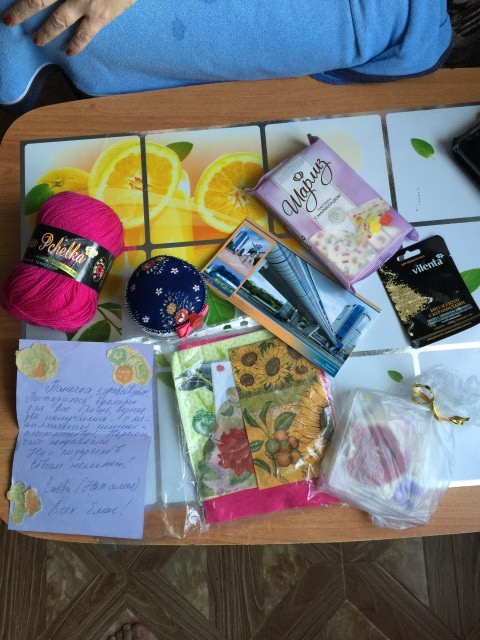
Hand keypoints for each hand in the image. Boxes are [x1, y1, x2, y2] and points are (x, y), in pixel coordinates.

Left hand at [3, 0, 137, 55]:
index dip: (23, 0)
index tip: (9, 5)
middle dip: (22, 11)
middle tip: (9, 21)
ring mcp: (85, 2)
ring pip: (58, 19)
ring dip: (45, 31)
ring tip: (36, 40)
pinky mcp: (101, 15)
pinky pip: (85, 34)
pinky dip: (76, 44)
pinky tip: (68, 52)